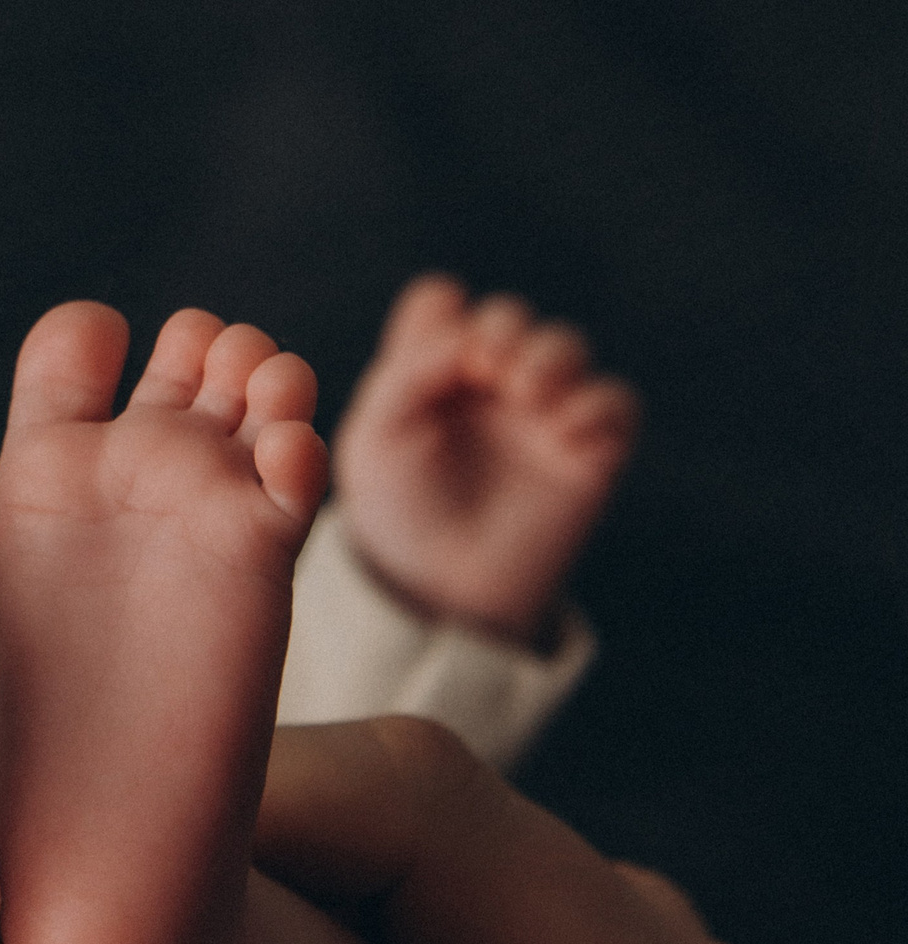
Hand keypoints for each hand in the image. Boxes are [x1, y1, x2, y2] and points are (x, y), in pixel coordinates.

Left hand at [333, 275, 636, 645]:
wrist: (439, 588)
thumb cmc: (399, 510)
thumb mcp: (378, 436)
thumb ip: (410, 371)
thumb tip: (468, 327)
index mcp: (427, 372)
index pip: (442, 306)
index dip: (444, 316)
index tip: (437, 359)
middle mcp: (487, 381)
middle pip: (508, 317)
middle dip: (503, 330)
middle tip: (488, 366)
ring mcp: (541, 411)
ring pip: (566, 348)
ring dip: (550, 357)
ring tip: (527, 392)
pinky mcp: (589, 449)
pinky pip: (615, 404)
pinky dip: (594, 405)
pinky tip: (562, 432)